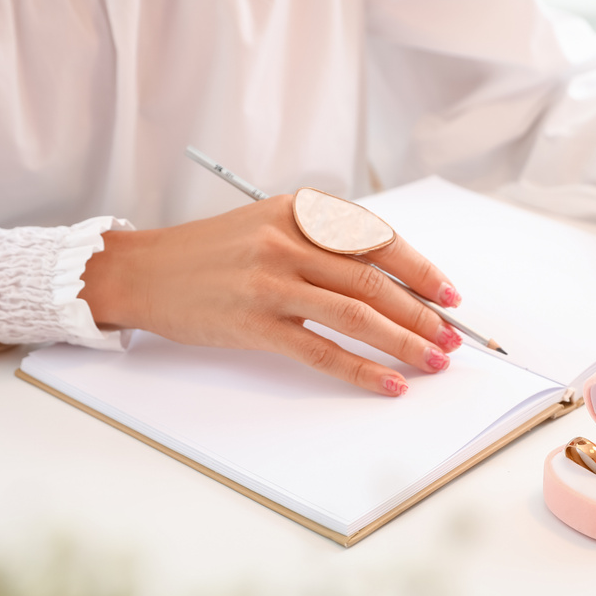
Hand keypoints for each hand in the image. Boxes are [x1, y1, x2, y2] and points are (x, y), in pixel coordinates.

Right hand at [80, 195, 462, 395]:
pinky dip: (362, 370)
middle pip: (376, 281)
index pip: (379, 240)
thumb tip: (394, 284)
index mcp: (300, 211)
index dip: (422, 271)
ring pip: (358, 315)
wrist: (144, 272)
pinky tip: (388, 383)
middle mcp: (288, 242)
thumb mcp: (270, 226)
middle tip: (451, 338)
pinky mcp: (255, 324)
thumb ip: (324, 244)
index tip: (450, 296)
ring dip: (405, 342)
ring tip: (433, 361)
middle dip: (423, 314)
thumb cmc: (212, 253)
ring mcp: (271, 284)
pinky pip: (324, 352)